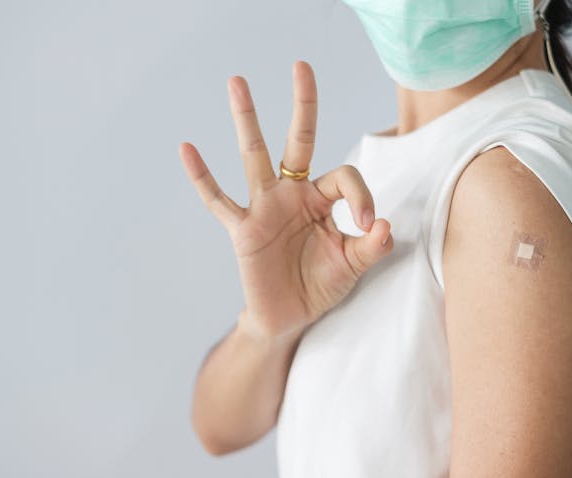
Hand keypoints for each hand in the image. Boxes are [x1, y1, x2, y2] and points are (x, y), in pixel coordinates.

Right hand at [179, 61, 392, 340]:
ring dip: (247, 120)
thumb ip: (371, 247)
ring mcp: (264, 208)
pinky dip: (202, 177)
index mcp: (322, 199)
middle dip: (303, 106)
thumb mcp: (353, 266)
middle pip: (298, 141)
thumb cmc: (320, 286)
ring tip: (237, 82)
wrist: (289, 317)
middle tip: (301, 66)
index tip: (368, 226)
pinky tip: (187, 149)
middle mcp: (293, 194)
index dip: (361, 196)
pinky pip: (219, 200)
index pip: (344, 177)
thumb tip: (384, 225)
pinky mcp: (243, 229)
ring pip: (254, 157)